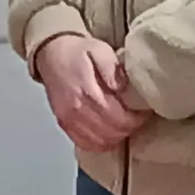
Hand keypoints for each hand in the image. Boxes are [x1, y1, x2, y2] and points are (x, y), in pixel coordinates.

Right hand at [34, 34, 144, 151]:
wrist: (51, 55)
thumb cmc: (79, 52)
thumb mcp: (100, 50)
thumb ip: (112, 69)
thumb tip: (123, 88)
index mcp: (87, 92)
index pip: (116, 117)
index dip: (134, 120)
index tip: (143, 113)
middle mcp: (75, 110)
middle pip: (109, 133)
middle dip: (127, 129)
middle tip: (137, 119)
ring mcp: (68, 120)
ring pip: (98, 142)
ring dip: (115, 138)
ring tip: (124, 125)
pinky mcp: (63, 125)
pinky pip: (84, 144)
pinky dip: (100, 143)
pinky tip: (108, 133)